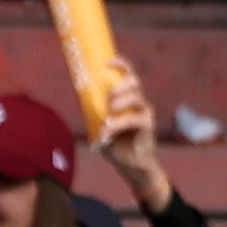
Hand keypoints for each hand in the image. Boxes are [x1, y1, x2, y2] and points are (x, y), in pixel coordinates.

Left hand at [96, 70, 171, 209]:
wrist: (129, 163)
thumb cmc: (115, 143)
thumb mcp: (100, 124)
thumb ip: (93, 111)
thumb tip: (79, 98)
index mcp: (128, 98)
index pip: (128, 75)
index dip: (121, 64)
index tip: (107, 62)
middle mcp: (138, 102)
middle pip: (134, 82)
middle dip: (118, 86)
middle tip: (107, 100)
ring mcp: (144, 113)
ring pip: (136, 98)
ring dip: (118, 104)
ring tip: (107, 118)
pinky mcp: (147, 125)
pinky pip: (134, 119)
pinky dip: (118, 124)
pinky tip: (108, 131)